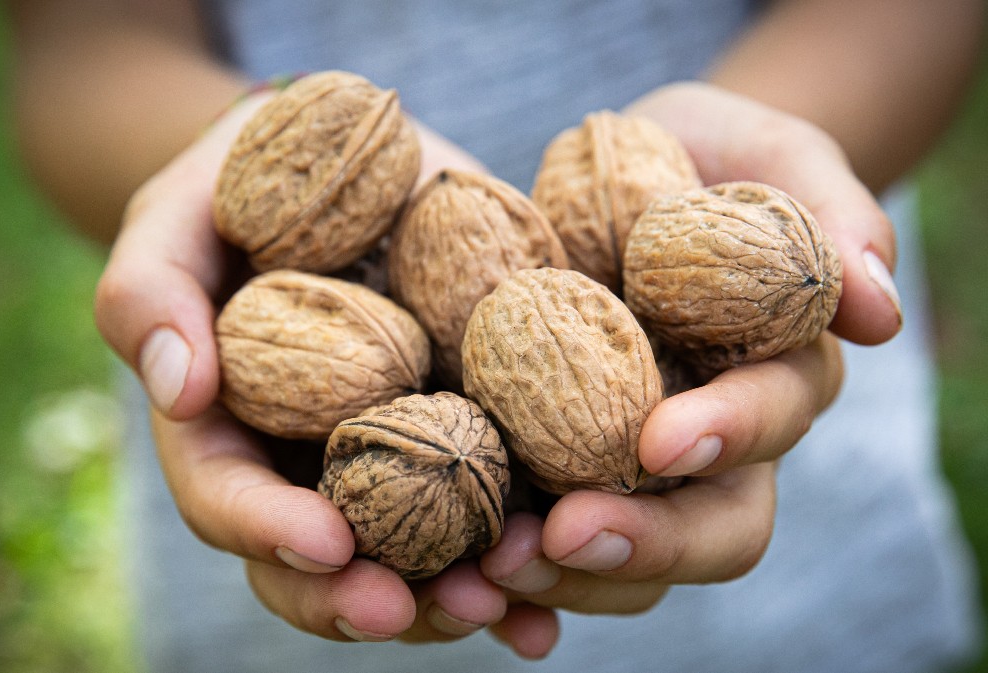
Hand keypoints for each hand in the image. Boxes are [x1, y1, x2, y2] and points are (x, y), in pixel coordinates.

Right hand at [93, 91, 531, 646]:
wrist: (339, 168)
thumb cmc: (239, 190)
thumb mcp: (177, 219)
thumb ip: (151, 294)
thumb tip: (181, 388)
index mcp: (230, 429)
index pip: (232, 498)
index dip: (271, 531)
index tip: (327, 543)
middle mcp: (308, 463)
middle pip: (323, 560)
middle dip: (363, 596)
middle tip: (419, 611)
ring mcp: (389, 457)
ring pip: (409, 556)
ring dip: (452, 596)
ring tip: (508, 602)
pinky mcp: (461, 434)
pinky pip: (488, 511)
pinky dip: (519, 563)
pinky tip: (554, 603)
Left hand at [481, 81, 894, 637]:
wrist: (629, 173)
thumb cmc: (708, 158)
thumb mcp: (771, 158)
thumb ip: (828, 216)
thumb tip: (880, 308)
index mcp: (770, 374)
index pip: (768, 423)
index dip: (728, 436)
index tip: (661, 441)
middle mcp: (711, 441)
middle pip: (711, 527)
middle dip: (647, 541)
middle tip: (564, 538)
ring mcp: (631, 464)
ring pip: (630, 557)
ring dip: (568, 575)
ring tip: (492, 565)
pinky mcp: (554, 464)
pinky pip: (545, 539)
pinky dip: (512, 571)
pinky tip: (464, 580)